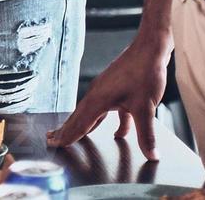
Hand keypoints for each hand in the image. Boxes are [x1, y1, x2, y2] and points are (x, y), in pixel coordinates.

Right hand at [47, 34, 171, 160]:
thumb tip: (152, 155)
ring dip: (83, 125)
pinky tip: (119, 134)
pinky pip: (108, 109)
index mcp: (98, 99)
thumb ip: (146, 134)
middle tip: (51, 139)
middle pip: (78, 117)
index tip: (54, 144)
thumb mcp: (145, 108)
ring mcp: (105, 90)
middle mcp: (97, 94)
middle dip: (66, 129)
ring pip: (91, 113)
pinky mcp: (116, 88)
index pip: (79, 123)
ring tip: (74, 134)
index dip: (67, 136)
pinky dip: (110, 122)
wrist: (150, 50)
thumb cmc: (144, 72)